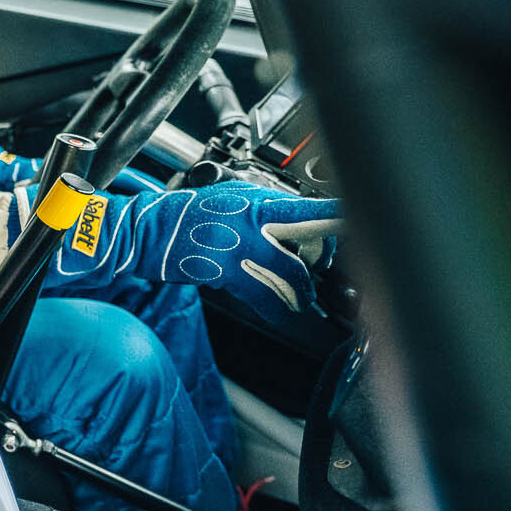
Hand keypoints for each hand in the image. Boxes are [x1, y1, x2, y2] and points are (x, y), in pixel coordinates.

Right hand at [57, 181, 341, 318]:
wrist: (145, 230)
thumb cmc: (184, 213)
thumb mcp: (229, 195)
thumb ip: (265, 207)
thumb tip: (297, 218)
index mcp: (257, 199)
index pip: (310, 207)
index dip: (339, 216)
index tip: (365, 218)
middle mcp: (253, 219)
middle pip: (310, 237)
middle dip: (324, 255)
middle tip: (326, 265)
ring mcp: (241, 245)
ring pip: (291, 272)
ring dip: (301, 291)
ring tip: (303, 298)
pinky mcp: (226, 270)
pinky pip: (264, 295)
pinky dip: (278, 309)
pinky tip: (287, 314)